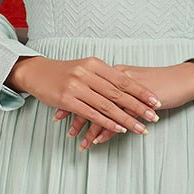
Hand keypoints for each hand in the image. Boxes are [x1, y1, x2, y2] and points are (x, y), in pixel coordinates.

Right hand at [11, 55, 161, 146]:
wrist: (36, 72)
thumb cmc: (64, 72)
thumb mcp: (85, 68)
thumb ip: (104, 76)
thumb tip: (128, 86)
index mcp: (95, 64)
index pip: (123, 79)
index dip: (141, 91)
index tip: (156, 101)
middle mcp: (87, 73)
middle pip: (118, 93)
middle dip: (139, 106)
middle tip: (154, 116)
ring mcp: (76, 86)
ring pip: (107, 105)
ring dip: (126, 118)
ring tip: (141, 128)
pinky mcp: (67, 100)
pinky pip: (91, 113)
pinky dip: (107, 122)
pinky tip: (119, 129)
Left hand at [57, 62, 193, 146]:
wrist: (185, 79)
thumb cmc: (160, 82)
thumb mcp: (135, 82)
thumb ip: (119, 88)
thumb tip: (105, 97)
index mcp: (114, 73)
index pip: (87, 89)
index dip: (73, 103)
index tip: (62, 116)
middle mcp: (117, 79)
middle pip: (90, 101)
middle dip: (77, 119)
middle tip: (68, 133)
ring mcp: (127, 92)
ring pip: (102, 112)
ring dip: (90, 130)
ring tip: (82, 144)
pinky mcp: (138, 103)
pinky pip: (118, 119)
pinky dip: (106, 131)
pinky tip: (99, 142)